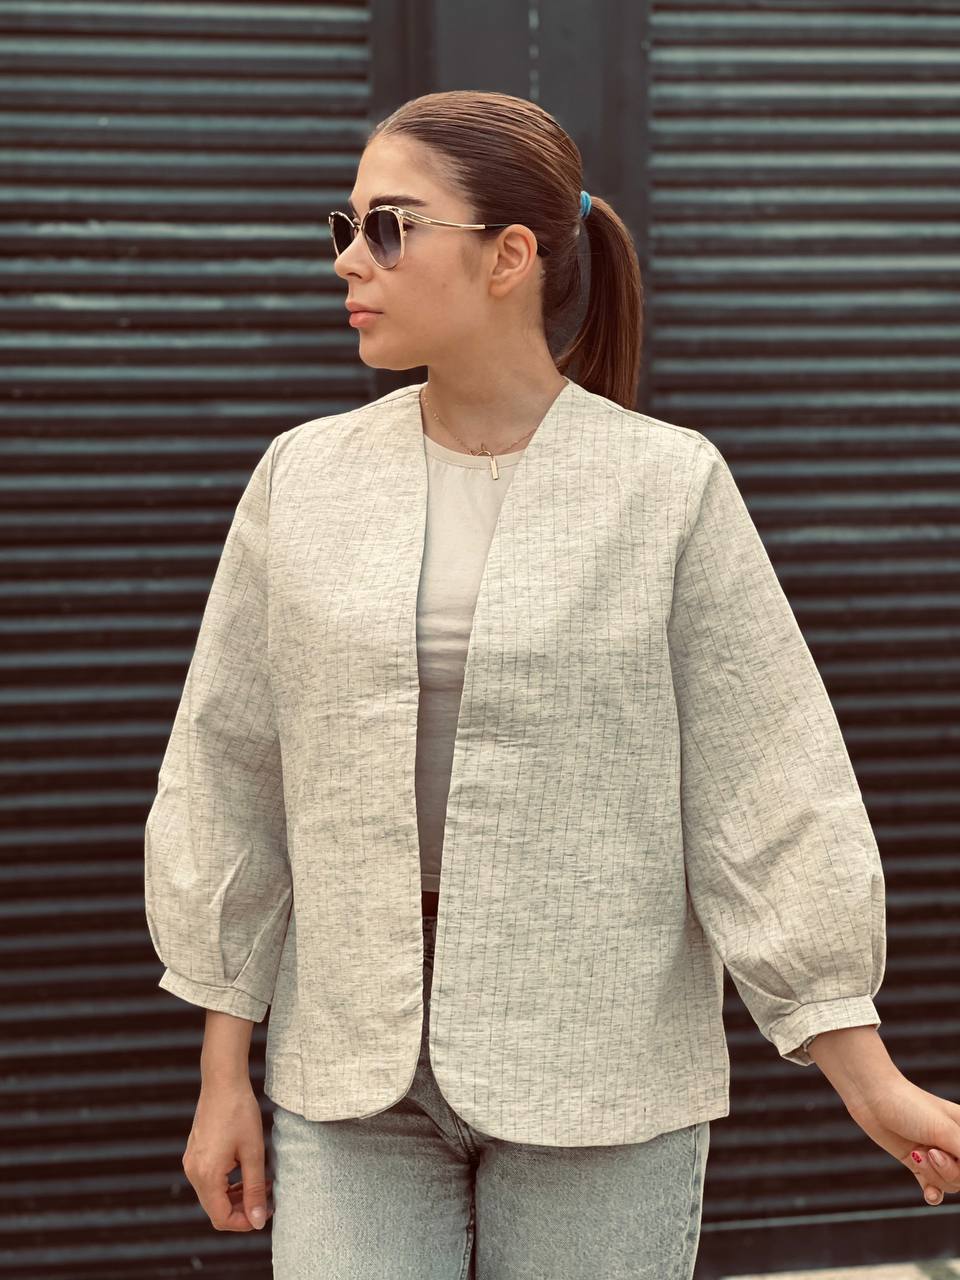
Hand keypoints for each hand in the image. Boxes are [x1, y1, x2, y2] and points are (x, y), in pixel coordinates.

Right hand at [182, 1079, 274, 1230]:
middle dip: (242, 1209)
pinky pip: (209, 1180)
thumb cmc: (240, 1112)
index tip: (265, 1213)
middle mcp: (193, 1172)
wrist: (222, 1081)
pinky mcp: (194, 1153)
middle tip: (267, 1198)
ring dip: (236, 1196)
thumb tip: (258, 1221)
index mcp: (206, 1175)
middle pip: (216, 1209)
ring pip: (213, 1195)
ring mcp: (191, 1162)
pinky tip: (247, 1172)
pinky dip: (227, 1183)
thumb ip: (255, 1189)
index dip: (244, 1223)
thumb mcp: (253, 1152)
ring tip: (261, 1184)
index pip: (221, 1218)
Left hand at [844, 1071, 959, 1205]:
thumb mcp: (945, 1131)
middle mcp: (955, 1143)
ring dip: (932, 1174)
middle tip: (931, 1151)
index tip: (942, 1151)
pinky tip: (929, 1194)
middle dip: (948, 1170)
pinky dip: (932, 1193)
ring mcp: (936, 1154)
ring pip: (949, 1184)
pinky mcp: (917, 1162)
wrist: (872, 1098)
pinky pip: (934, 1189)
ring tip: (917, 1153)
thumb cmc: (911, 1106)